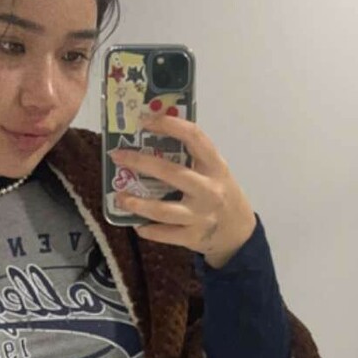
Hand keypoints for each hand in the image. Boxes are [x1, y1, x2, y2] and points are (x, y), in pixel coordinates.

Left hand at [109, 111, 256, 266]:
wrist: (239, 232)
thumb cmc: (221, 193)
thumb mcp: (216, 171)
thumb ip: (193, 157)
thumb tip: (153, 135)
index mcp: (216, 167)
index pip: (194, 138)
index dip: (169, 125)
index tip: (144, 121)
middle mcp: (209, 190)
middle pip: (171, 173)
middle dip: (140, 162)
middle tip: (117, 156)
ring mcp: (201, 216)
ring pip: (163, 210)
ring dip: (137, 204)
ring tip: (120, 198)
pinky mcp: (193, 237)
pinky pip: (164, 234)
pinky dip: (147, 230)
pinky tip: (137, 224)